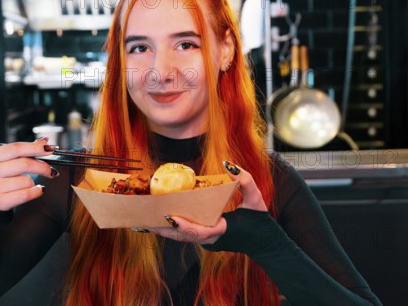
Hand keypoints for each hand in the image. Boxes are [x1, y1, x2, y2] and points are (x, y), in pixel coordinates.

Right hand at [0, 137, 57, 210]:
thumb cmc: (3, 176)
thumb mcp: (9, 160)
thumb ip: (26, 149)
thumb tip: (44, 141)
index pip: (16, 148)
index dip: (34, 147)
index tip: (49, 149)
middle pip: (24, 164)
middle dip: (42, 167)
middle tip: (50, 170)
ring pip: (26, 181)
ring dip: (34, 182)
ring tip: (29, 184)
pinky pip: (25, 195)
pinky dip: (36, 192)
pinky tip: (36, 190)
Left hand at [146, 163, 266, 244]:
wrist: (265, 243)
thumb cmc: (260, 221)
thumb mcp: (257, 199)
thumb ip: (246, 181)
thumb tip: (229, 165)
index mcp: (223, 231)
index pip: (202, 232)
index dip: (185, 227)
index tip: (170, 218)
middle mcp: (211, 240)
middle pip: (183, 236)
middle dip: (163, 229)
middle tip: (144, 219)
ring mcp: (206, 241)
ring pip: (180, 238)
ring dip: (162, 230)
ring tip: (141, 220)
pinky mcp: (203, 239)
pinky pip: (183, 235)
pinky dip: (169, 228)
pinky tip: (153, 220)